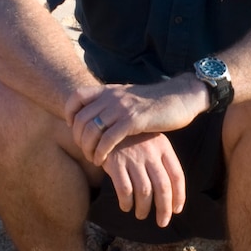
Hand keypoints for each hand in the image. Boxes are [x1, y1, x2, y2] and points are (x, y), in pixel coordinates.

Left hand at [67, 77, 206, 166]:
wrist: (181, 97)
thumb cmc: (156, 102)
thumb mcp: (130, 97)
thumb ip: (114, 102)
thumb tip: (101, 112)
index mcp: (110, 90)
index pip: (77, 96)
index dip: (69, 112)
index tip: (72, 126)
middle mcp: (112, 97)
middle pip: (81, 118)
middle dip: (78, 138)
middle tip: (84, 150)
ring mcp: (122, 108)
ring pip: (91, 130)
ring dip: (87, 148)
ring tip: (92, 158)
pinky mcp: (133, 121)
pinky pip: (108, 139)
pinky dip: (100, 152)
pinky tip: (102, 160)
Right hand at [103, 133, 185, 226]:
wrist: (107, 125)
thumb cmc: (133, 139)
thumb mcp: (152, 143)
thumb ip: (162, 162)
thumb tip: (172, 194)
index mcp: (163, 147)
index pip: (177, 175)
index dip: (179, 196)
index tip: (176, 210)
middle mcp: (150, 153)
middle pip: (163, 187)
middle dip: (164, 208)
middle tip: (162, 222)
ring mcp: (133, 158)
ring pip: (144, 191)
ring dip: (144, 208)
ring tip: (141, 215)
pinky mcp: (115, 163)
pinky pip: (124, 189)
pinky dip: (126, 202)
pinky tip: (126, 207)